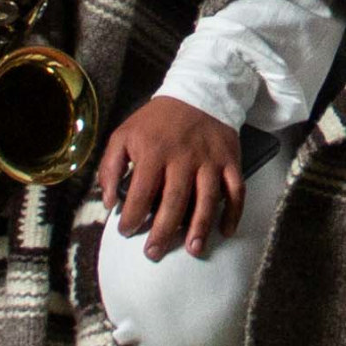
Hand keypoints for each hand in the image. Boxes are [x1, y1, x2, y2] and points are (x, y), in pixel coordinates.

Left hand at [100, 96, 244, 258]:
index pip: (140, 192)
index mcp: (154, 151)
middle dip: (162, 232)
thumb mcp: (124, 133)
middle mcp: (183, 157)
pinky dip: (233, 212)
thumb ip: (110, 166)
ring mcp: (210, 160)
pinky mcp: (231, 160)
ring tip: (192, 250)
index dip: (131, 216)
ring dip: (199, 227)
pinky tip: (225, 231)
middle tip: (153, 253)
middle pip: (173, 202)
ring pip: (206, 200)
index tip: (126, 232)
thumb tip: (108, 201)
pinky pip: (236, 190)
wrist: (199, 91)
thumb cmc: (157, 120)